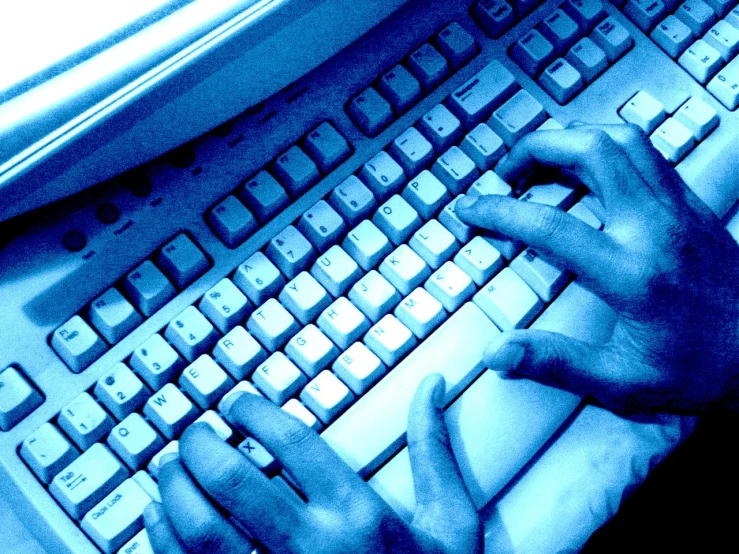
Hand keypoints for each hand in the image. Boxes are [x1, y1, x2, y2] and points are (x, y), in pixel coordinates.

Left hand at [143, 374, 481, 553]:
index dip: (254, 413)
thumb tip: (431, 387)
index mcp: (360, 516)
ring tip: (169, 467)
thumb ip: (434, 452)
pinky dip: (163, 542)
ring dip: (175, 490)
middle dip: (201, 445)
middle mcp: (313, 550)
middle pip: (234, 482)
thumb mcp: (451, 524)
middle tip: (194, 431)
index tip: (237, 404)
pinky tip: (157, 518)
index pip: (292, 443)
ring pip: (202, 531)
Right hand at [456, 124, 738, 413]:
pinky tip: (589, 167)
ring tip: (541, 159)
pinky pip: (647, 153)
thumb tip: (500, 352)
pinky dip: (607, 145)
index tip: (470, 209)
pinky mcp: (692, 207)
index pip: (549, 224)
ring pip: (622, 140)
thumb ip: (556, 363)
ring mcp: (678, 210)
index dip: (498, 211)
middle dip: (536, 148)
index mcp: (633, 273)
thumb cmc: (702, 370)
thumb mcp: (623, 383)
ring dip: (573, 137)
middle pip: (591, 151)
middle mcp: (656, 228)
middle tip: (506, 172)